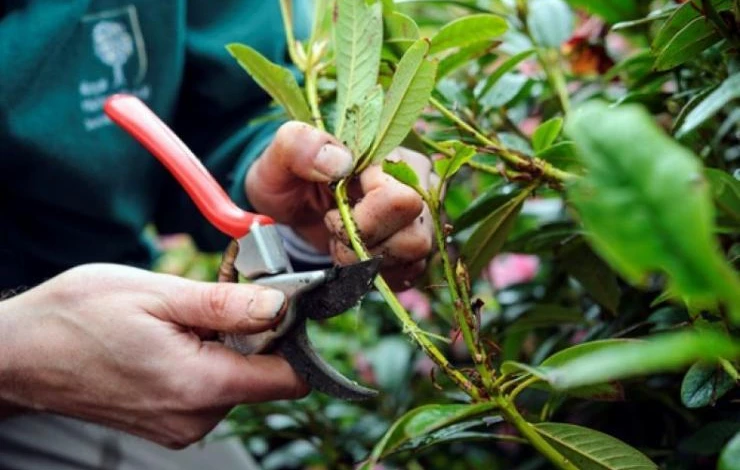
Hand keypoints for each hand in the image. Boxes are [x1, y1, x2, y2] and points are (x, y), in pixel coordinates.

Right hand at [0, 264, 307, 447]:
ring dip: (223, 346)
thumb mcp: (157, 294)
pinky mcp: (169, 423)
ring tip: (182, 320)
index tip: (277, 306)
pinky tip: (172, 339)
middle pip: (263, 377)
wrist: (19, 354)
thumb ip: (226, 305)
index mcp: (199, 386)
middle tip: (214, 301)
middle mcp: (196, 418)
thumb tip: (280, 306)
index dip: (292, 338)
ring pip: (236, 381)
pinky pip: (209, 391)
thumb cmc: (78, 317)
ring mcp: (180, 427)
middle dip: (252, 336)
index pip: (288, 379)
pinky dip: (204, 361)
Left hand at [246, 122, 433, 289]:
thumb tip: (341, 162)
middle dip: (363, 243)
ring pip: (415, 256)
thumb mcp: (279, 156)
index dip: (360, 219)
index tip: (331, 211)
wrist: (292, 206)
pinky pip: (409, 273)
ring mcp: (422, 218)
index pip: (398, 200)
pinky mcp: (416, 247)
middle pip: (414, 236)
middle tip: (335, 230)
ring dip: (369, 260)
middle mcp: (419, 185)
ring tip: (343, 242)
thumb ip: (300, 145)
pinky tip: (354, 255)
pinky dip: (375, 272)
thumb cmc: (288, 177)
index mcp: (392, 156)